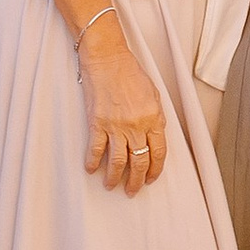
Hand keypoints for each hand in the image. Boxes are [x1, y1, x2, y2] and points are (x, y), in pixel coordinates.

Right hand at [79, 21, 167, 194]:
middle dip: (136, 180)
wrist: (107, 58)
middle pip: (139, 162)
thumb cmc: (129, 72)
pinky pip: (95, 150)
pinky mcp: (98, 123)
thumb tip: (155, 136)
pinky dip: (92, 163)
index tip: (151, 178)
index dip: (155, 170)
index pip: (158, 153)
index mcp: (153, 118)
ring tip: (111, 185)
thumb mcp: (153, 94)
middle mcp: (137, 125)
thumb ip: (155, 116)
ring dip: (114, 177)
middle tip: (132, 190)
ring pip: (118, 162)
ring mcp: (116, 126)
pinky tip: (91, 170)